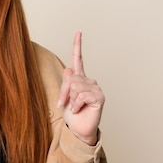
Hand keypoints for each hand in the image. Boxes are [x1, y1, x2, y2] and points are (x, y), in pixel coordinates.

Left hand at [57, 31, 104, 145]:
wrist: (78, 130)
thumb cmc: (72, 114)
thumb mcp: (65, 97)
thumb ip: (66, 83)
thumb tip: (68, 68)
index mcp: (80, 79)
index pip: (79, 60)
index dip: (78, 46)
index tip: (79, 32)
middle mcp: (89, 81)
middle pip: (70, 77)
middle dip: (63, 92)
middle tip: (64, 104)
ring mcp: (95, 88)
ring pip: (75, 86)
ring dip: (70, 100)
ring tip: (74, 108)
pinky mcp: (99, 96)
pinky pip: (81, 95)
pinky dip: (76, 105)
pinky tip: (80, 109)